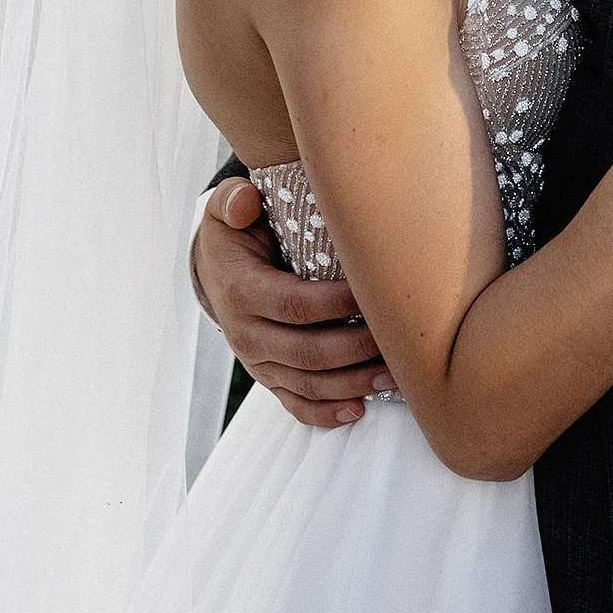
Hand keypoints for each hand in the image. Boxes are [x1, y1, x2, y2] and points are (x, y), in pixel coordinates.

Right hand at [192, 179, 397, 425]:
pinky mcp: (268, 377)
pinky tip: (357, 409)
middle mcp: (246, 334)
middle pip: (307, 351)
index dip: (337, 304)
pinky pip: (294, 404)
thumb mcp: (227, 209)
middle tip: (397, 340)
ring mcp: (257, 361)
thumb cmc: (236, 234)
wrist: (214, 270)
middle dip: (356, 348)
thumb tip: (245, 201)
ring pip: (307, 383)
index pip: (295, 304)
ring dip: (352, 383)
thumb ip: (234, 199)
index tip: (375, 295)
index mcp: (241, 292)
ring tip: (394, 376)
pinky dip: (325, 413)